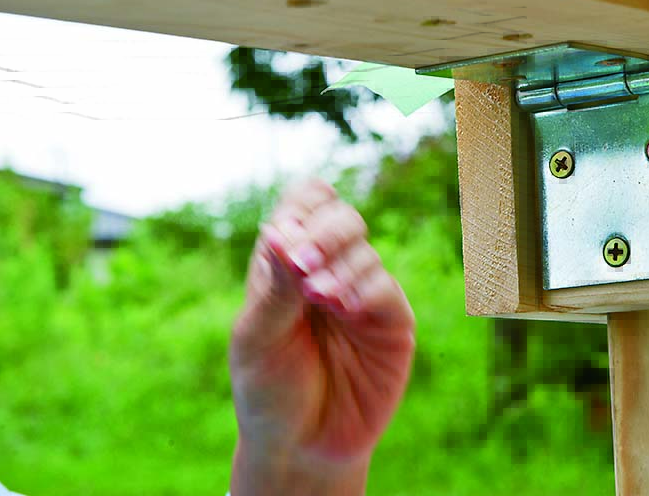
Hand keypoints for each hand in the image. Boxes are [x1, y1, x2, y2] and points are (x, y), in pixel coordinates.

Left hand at [229, 179, 415, 495]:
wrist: (300, 446)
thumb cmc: (269, 388)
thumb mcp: (257, 335)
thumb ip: (275, 284)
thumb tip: (278, 229)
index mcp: (287, 261)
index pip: (305, 202)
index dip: (301, 209)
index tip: (286, 239)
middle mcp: (328, 268)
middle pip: (340, 216)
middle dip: (323, 234)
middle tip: (303, 266)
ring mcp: (362, 292)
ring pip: (363, 251)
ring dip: (339, 269)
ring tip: (319, 300)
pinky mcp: (390, 321)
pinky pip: (385, 287)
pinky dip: (365, 292)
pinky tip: (346, 311)